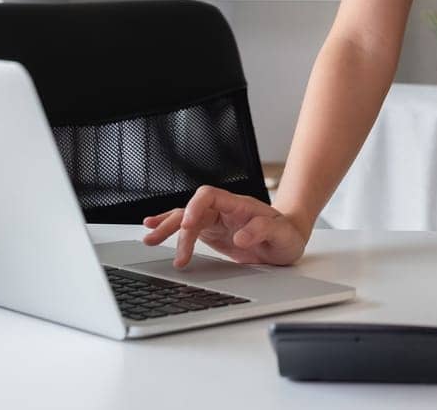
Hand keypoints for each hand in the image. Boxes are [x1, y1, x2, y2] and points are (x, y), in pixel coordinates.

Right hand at [141, 185, 308, 267]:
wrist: (287, 241)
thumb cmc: (286, 234)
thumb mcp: (282, 235)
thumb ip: (263, 231)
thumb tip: (241, 237)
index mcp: (238, 205)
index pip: (210, 196)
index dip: (195, 207)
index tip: (188, 225)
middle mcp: (223, 210)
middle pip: (192, 209)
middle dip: (175, 224)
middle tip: (159, 240)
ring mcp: (215, 221)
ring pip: (185, 219)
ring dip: (166, 228)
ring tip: (148, 239)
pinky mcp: (211, 232)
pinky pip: (187, 229)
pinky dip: (170, 229)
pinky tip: (154, 229)